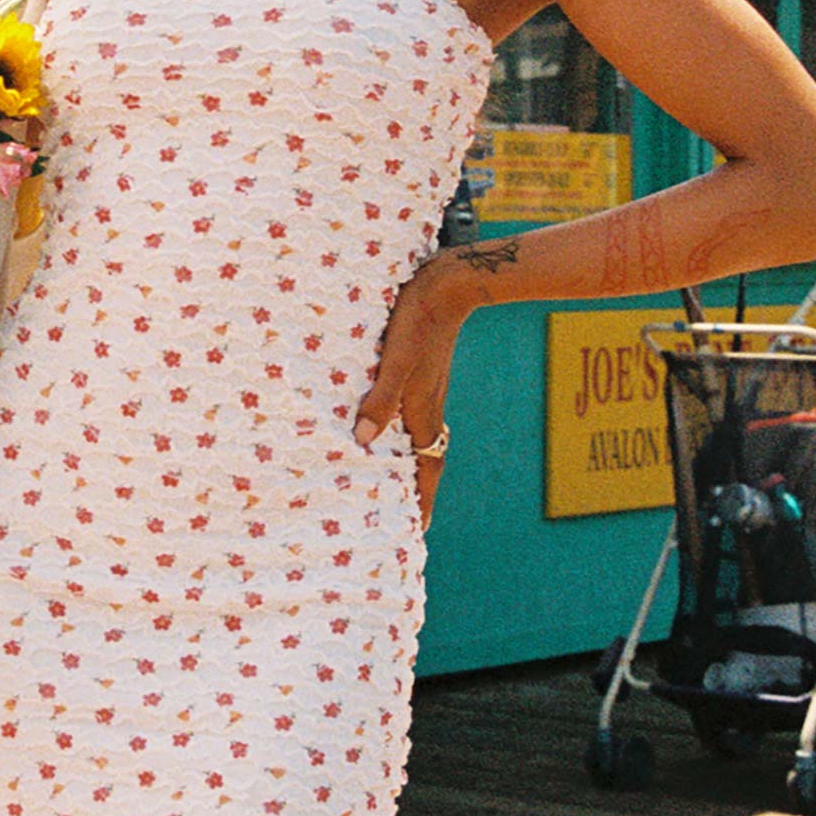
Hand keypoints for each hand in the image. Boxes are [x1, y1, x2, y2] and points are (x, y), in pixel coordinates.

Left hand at [352, 252, 471, 529]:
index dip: (422, 499)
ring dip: (409, 461)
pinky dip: (405, 432)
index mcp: (423, 410)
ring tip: (392, 479)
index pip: (427, 467)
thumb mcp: (395, 360)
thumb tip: (364, 441)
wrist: (450, 285)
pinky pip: (416, 415)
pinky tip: (388, 425)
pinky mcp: (425, 373)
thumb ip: (381, 398)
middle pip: (425, 458)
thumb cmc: (418, 321)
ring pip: (420, 437)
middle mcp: (429, 406)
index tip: (418, 529)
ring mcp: (429, 389)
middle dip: (416, 489)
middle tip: (403, 514)